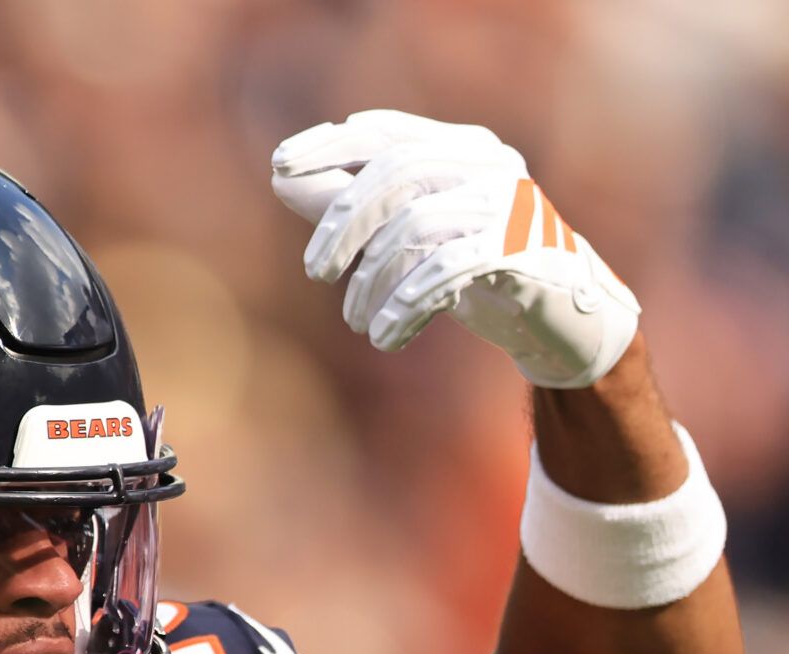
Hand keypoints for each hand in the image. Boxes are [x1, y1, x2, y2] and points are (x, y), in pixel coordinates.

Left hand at [271, 109, 639, 388]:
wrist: (560, 318)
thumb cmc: (474, 270)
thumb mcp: (407, 235)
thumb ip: (350, 206)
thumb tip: (282, 180)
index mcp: (459, 148)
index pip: (386, 131)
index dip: (331, 145)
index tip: (280, 166)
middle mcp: (488, 164)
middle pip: (397, 172)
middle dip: (343, 223)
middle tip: (315, 272)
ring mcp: (509, 204)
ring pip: (417, 225)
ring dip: (373, 281)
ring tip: (358, 323)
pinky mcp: (523, 250)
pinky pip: (448, 269)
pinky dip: (407, 304)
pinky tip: (386, 335)